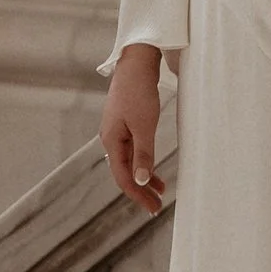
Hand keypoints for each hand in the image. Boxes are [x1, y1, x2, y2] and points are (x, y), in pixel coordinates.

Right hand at [101, 42, 167, 212]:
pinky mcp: (125, 123)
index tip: (152, 208)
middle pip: (124, 172)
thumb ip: (143, 154)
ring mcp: (117, 131)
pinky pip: (132, 150)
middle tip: (156, 207)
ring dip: (143, 177)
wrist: (136, 63)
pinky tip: (152, 167)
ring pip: (129, 162)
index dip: (138, 195)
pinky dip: (143, 162)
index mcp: (111, 141)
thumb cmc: (139, 92)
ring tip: (159, 190)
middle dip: (140, 191)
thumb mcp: (144, 126)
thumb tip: (141, 182)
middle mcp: (110, 139)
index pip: (123, 177)